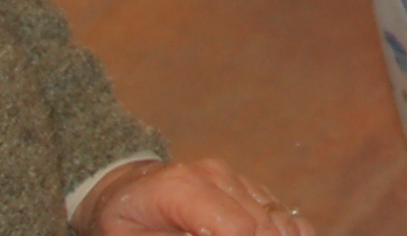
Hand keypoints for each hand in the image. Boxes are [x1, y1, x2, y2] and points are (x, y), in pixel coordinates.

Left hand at [74, 157, 320, 235]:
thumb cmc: (120, 222)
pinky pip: (277, 209)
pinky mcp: (244, 184)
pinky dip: (285, 231)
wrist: (122, 186)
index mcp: (181, 189)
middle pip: (261, 225)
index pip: (236, 227)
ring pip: (274, 217)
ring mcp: (233, 177)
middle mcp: (214, 176)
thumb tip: (223, 234)